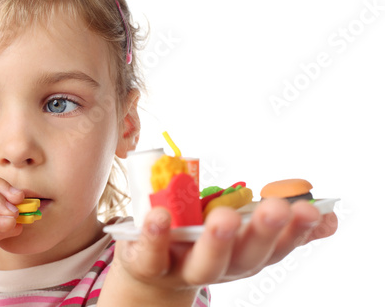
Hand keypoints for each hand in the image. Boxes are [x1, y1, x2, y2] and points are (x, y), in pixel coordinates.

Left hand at [100, 199, 336, 305]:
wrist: (153, 271)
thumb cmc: (202, 242)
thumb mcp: (240, 232)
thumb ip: (280, 224)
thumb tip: (329, 218)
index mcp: (245, 255)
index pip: (277, 247)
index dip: (296, 231)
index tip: (312, 209)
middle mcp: (221, 267)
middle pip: (245, 257)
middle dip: (262, 233)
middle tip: (276, 208)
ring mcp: (185, 269)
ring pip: (204, 263)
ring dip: (216, 242)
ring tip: (223, 218)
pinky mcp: (151, 264)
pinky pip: (153, 254)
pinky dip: (156, 236)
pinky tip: (159, 215)